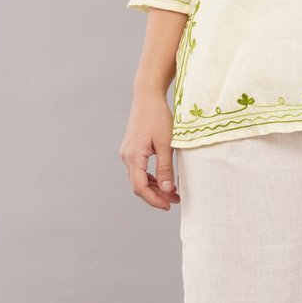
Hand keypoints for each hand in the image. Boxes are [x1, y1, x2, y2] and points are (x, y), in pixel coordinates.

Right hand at [119, 91, 179, 207]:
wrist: (147, 96)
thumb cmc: (158, 117)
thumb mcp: (166, 143)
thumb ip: (166, 167)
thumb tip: (168, 190)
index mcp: (134, 156)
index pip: (140, 187)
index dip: (153, 200)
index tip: (168, 206)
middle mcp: (126, 156)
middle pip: (138, 185)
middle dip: (156, 196)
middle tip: (175, 201)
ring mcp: (127, 152)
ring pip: (138, 178)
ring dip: (154, 187)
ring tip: (173, 192)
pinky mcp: (131, 149)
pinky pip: (139, 169)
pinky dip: (150, 178)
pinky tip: (164, 180)